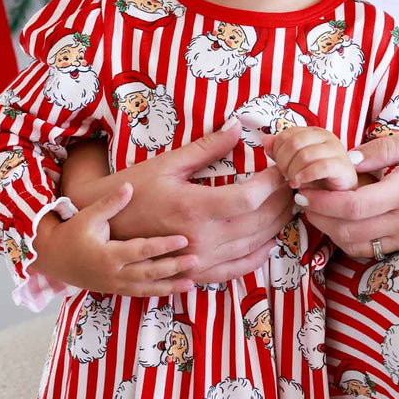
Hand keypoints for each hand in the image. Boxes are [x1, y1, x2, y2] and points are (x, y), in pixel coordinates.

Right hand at [28, 185, 197, 295]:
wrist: (52, 259)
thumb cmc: (72, 232)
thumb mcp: (89, 215)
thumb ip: (111, 203)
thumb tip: (129, 186)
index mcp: (109, 255)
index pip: (142, 250)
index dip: (163, 245)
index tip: (184, 239)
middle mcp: (113, 274)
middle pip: (148, 273)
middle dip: (173, 267)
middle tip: (196, 260)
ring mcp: (114, 285)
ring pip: (146, 288)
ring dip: (170, 285)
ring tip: (192, 282)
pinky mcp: (115, 290)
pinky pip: (140, 294)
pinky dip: (158, 292)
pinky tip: (175, 288)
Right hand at [61, 119, 295, 283]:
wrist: (104, 230)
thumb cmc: (135, 190)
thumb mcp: (169, 164)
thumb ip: (208, 147)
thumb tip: (238, 126)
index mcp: (194, 207)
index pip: (249, 199)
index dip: (273, 184)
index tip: (282, 166)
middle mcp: (200, 238)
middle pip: (258, 222)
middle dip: (282, 200)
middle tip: (294, 181)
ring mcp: (199, 260)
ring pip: (252, 245)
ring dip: (277, 225)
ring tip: (290, 204)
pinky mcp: (196, 273)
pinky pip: (236, 269)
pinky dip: (258, 257)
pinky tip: (270, 242)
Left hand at [251, 123, 358, 191]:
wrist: (340, 198)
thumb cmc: (317, 180)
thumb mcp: (294, 164)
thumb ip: (280, 152)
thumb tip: (265, 140)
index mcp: (314, 132)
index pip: (287, 134)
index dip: (277, 151)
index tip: (279, 167)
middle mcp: (327, 136)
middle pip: (294, 143)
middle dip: (284, 162)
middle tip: (285, 177)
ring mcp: (337, 150)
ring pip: (305, 154)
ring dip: (294, 172)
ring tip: (293, 183)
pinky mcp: (344, 167)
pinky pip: (320, 167)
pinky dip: (306, 176)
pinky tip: (300, 184)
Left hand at [294, 128, 398, 257]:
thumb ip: (385, 149)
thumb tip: (348, 158)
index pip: (355, 206)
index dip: (322, 202)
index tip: (302, 189)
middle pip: (349, 232)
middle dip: (318, 219)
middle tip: (301, 199)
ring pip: (359, 247)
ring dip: (331, 232)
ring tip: (317, 209)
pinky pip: (374, 250)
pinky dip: (351, 239)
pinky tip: (343, 219)